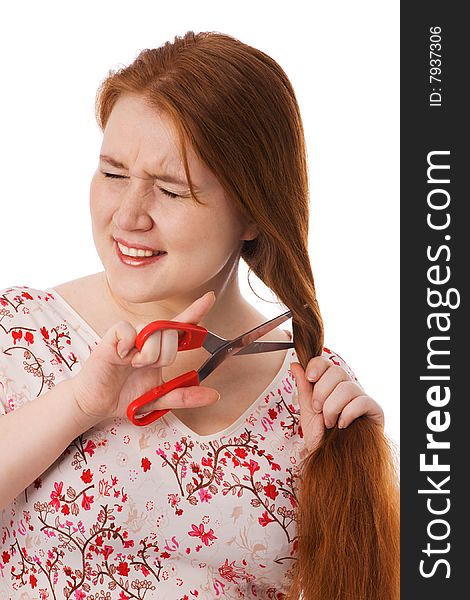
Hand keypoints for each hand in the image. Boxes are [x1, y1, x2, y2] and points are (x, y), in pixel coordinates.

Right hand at [71, 291, 219, 426]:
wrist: (96, 404)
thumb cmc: (124, 395)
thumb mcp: (160, 398)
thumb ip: (185, 396)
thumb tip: (214, 395)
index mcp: (161, 348)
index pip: (182, 325)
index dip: (196, 311)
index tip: (210, 298)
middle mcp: (148, 337)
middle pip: (171, 331)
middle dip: (165, 356)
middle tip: (148, 367)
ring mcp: (131, 336)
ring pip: (153, 332)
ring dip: (147, 356)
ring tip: (133, 365)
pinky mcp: (113, 337)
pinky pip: (128, 330)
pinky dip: (128, 345)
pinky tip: (123, 356)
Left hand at [290, 356, 383, 451]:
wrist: (332, 463)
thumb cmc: (321, 438)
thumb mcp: (308, 412)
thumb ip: (304, 388)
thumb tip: (295, 364)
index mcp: (331, 385)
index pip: (326, 362)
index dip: (316, 366)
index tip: (309, 378)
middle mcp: (348, 387)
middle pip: (337, 371)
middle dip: (321, 391)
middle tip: (317, 409)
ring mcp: (362, 397)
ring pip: (347, 387)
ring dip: (332, 406)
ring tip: (329, 422)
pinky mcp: (374, 410)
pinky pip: (361, 401)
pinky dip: (347, 413)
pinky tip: (341, 425)